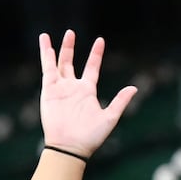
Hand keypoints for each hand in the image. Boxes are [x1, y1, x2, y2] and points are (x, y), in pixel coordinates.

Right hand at [39, 31, 137, 158]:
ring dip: (58, 49)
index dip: (96, 54)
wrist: (70, 146)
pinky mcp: (49, 90)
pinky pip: (47, 69)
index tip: (100, 40)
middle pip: (71, 62)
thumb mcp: (110, 117)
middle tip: (71, 33)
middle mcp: (73, 88)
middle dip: (70, 48)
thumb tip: (134, 88)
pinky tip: (46, 44)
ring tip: (56, 35)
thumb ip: (120, 101)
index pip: (92, 67)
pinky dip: (46, 56)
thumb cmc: (91, 136)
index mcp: (87, 91)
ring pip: (58, 64)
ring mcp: (60, 88)